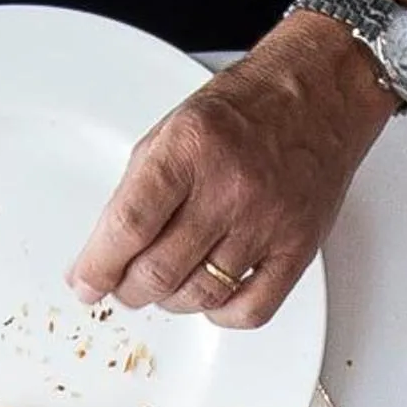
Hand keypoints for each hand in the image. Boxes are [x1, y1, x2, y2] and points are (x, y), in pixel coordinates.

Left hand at [68, 15, 391, 329]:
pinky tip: (210, 295)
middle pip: (159, 272)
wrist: (321, 92)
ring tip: (166, 284)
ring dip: (171, 301)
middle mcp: (229, 187)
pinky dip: (220, 314)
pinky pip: (250, 310)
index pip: (129, 226)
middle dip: (128, 289)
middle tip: (123, 284)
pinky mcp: (296, 247)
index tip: (85, 283)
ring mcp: (266, 221)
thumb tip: (107, 250)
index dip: (98, 266)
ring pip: (200, 296)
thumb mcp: (174, 129)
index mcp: (189, 149)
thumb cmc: (247, 109)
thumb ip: (140, 189)